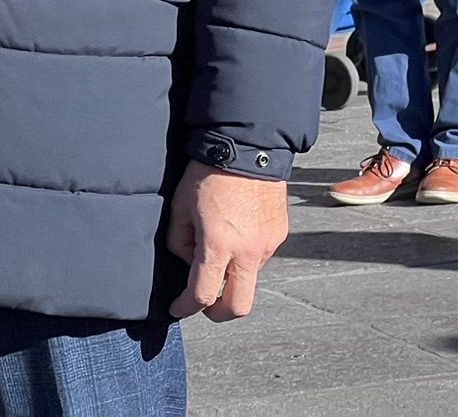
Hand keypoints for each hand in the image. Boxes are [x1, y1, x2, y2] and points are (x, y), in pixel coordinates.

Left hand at [165, 160, 288, 321]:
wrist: (248, 146)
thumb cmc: (210, 172)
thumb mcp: (181, 206)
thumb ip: (180, 241)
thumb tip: (189, 260)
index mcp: (218, 245)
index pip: (201, 295)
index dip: (185, 307)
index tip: (177, 307)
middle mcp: (247, 250)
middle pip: (237, 306)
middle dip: (218, 312)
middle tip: (203, 303)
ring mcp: (267, 244)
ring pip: (249, 279)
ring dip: (233, 276)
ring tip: (219, 247)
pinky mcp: (279, 234)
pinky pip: (260, 257)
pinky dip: (245, 256)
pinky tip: (235, 232)